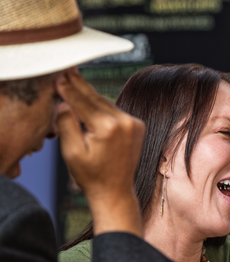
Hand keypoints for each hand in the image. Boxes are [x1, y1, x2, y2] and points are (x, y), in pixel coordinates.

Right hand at [55, 68, 144, 236]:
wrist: (115, 191)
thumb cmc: (91, 175)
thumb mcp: (71, 151)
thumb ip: (67, 124)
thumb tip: (65, 102)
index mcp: (108, 127)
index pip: (83, 102)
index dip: (69, 89)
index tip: (58, 77)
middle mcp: (126, 122)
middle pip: (96, 99)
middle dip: (80, 86)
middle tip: (67, 71)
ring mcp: (135, 124)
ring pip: (107, 104)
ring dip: (91, 95)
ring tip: (75, 81)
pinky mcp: (138, 126)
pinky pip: (116, 111)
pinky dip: (103, 106)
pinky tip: (90, 99)